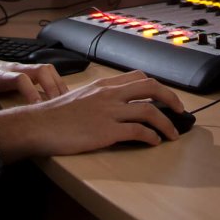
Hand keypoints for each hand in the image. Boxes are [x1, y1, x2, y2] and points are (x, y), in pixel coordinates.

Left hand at [0, 45, 66, 109]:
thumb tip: (0, 129)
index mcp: (3, 76)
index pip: (21, 79)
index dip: (31, 92)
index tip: (38, 107)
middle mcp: (18, 68)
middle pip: (41, 70)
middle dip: (52, 86)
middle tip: (58, 105)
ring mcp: (25, 66)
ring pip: (48, 69)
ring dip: (58, 83)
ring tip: (65, 101)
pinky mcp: (30, 69)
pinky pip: (48, 71)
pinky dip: (57, 82)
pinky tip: (61, 96)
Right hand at [0, 69, 185, 162]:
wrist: (39, 124)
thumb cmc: (56, 114)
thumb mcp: (81, 95)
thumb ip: (100, 97)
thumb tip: (117, 105)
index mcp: (105, 85)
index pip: (139, 77)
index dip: (157, 86)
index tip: (165, 96)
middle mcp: (110, 94)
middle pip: (150, 88)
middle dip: (170, 98)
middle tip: (180, 111)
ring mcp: (109, 112)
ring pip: (149, 111)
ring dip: (166, 123)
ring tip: (173, 134)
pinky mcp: (106, 131)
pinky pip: (137, 132)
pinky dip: (151, 137)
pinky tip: (154, 142)